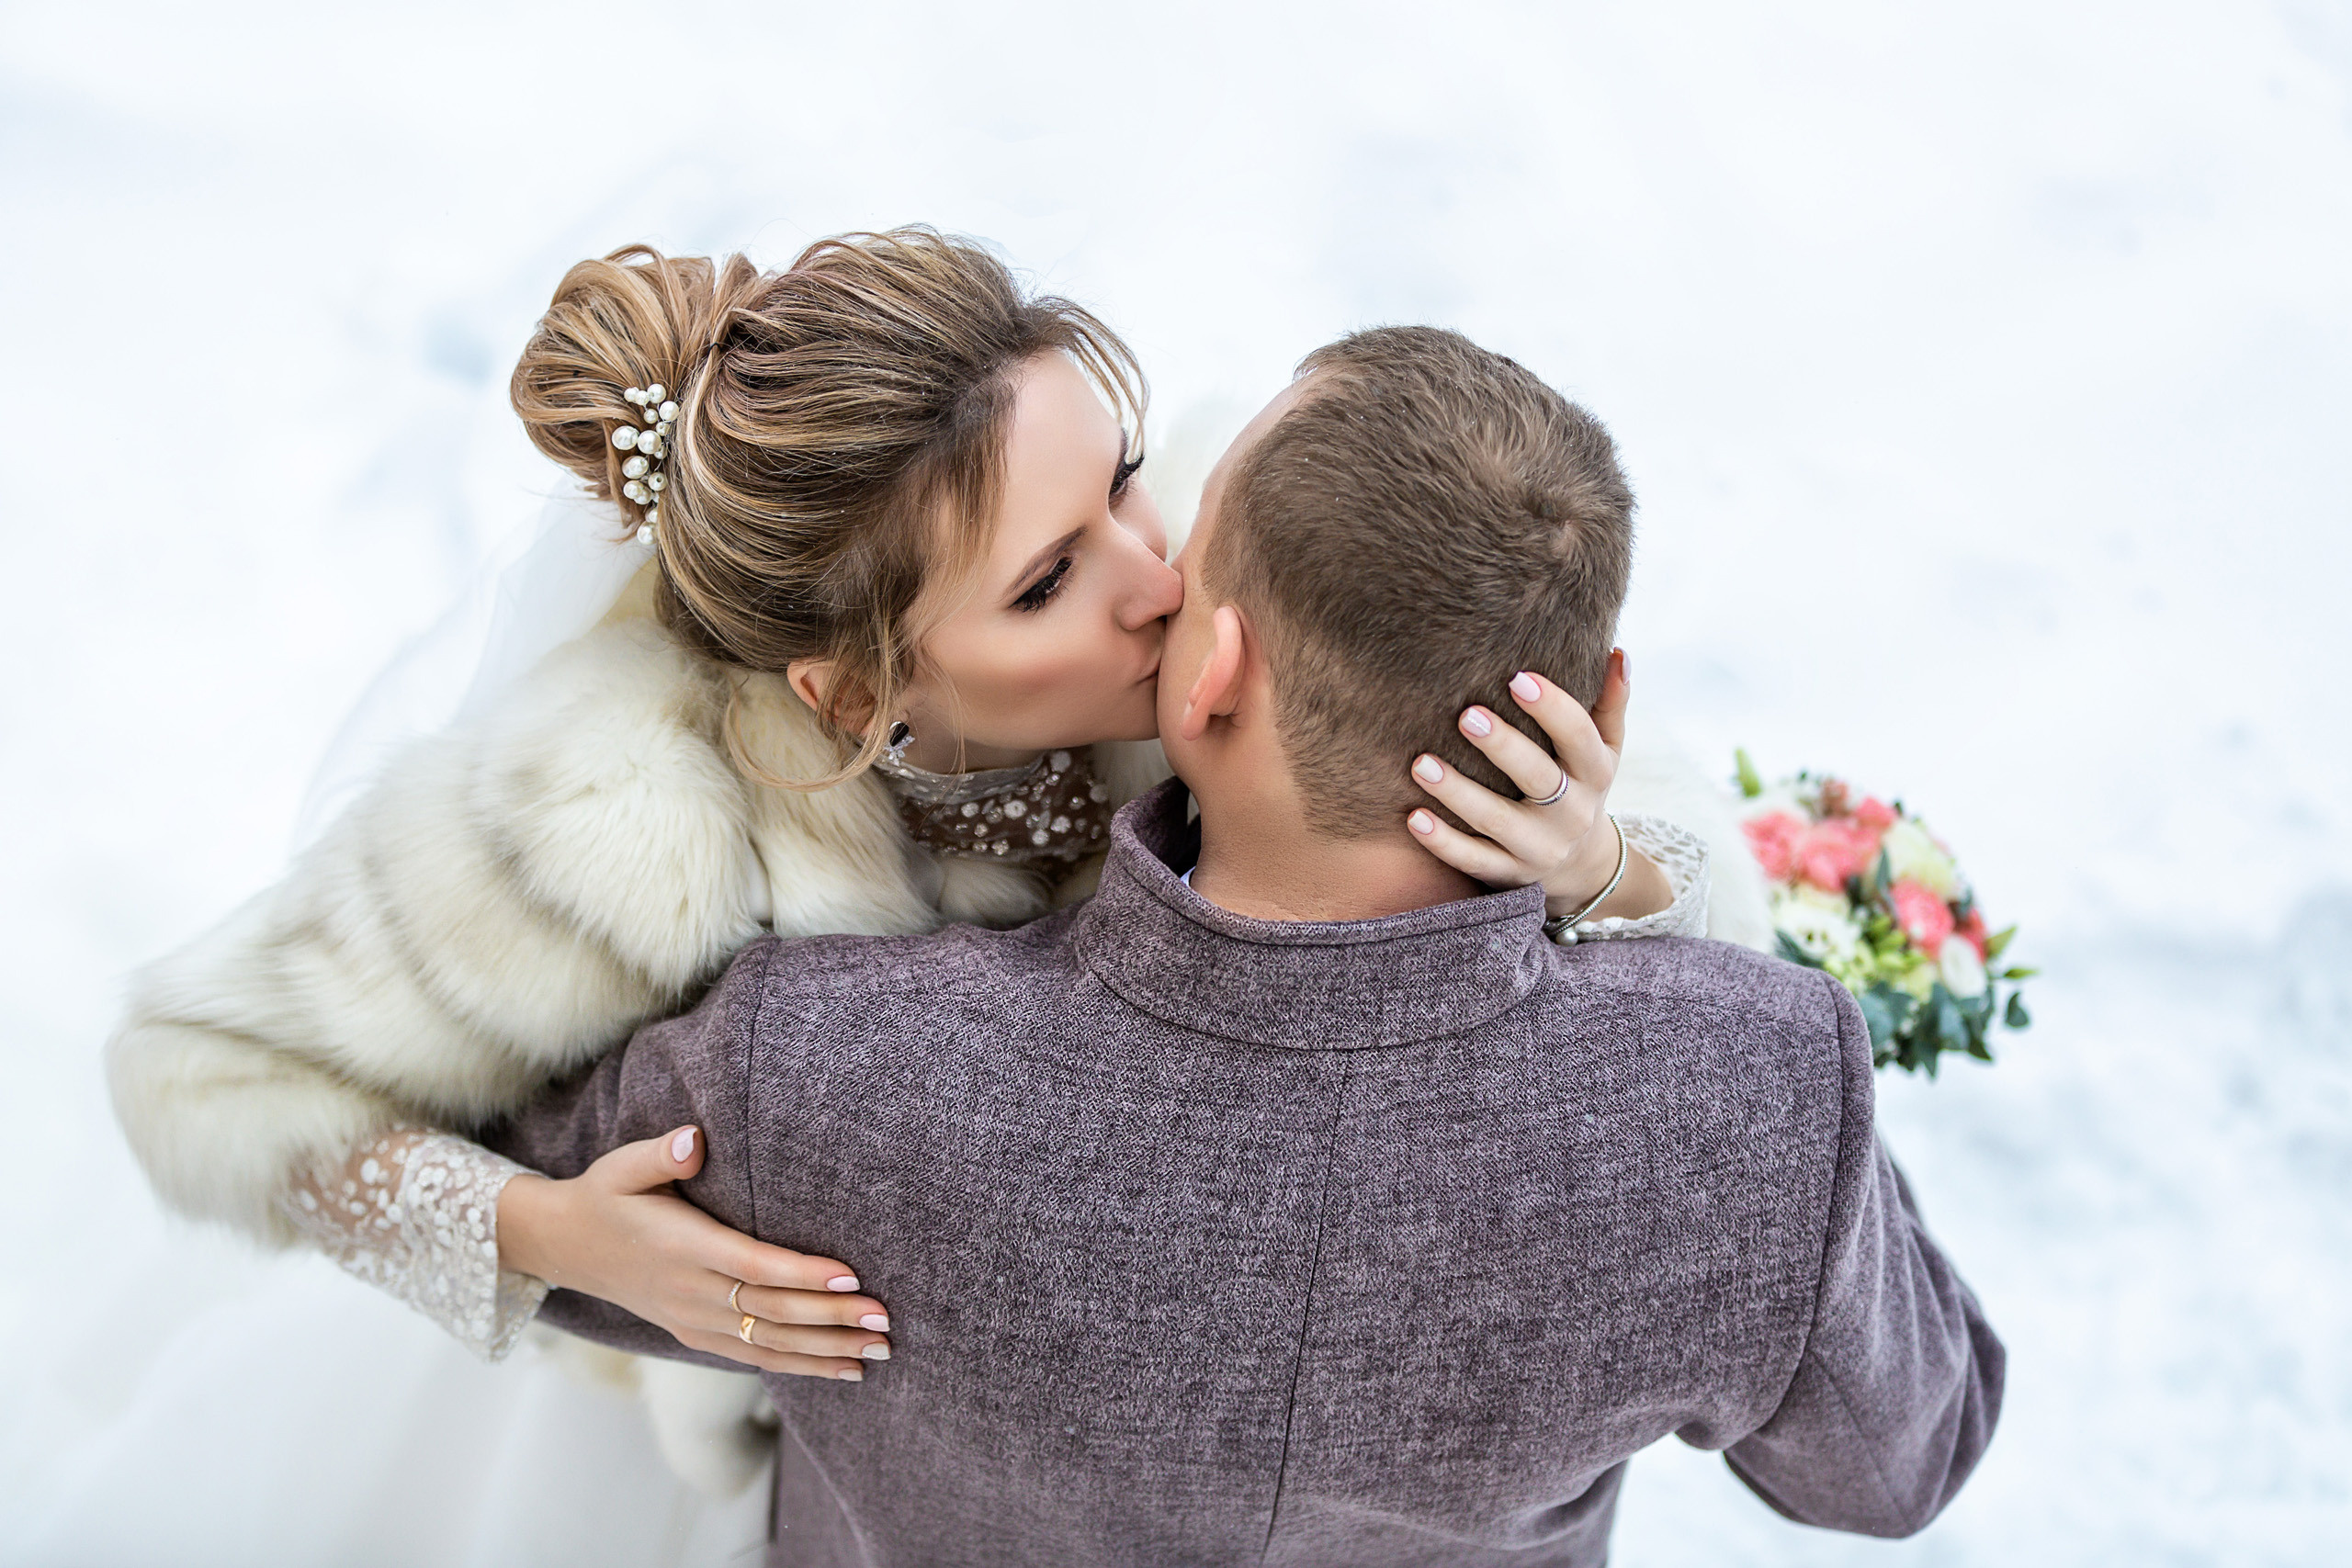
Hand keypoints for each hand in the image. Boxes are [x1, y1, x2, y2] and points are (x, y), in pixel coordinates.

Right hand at [497, 1127, 889, 1380]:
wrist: (565, 1246)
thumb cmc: (607, 1196)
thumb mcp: (623, 1166)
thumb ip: (663, 1153)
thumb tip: (694, 1139)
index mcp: (682, 1247)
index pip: (752, 1266)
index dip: (802, 1275)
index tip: (851, 1277)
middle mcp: (691, 1292)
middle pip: (772, 1311)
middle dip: (832, 1319)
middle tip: (884, 1321)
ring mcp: (694, 1320)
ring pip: (769, 1343)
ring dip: (827, 1350)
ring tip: (879, 1351)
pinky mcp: (697, 1334)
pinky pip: (755, 1358)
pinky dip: (801, 1366)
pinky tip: (843, 1370)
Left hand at [1404, 650, 1668, 921]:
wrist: (1583, 866)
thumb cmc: (1582, 785)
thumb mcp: (1606, 749)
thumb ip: (1610, 702)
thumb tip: (1616, 651)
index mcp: (1595, 773)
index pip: (1579, 737)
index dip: (1552, 708)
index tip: (1517, 678)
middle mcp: (1571, 813)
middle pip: (1539, 778)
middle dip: (1503, 748)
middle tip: (1466, 716)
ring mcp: (1538, 847)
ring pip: (1497, 821)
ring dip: (1458, 793)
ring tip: (1420, 763)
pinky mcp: (1508, 873)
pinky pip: (1473, 861)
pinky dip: (1443, 842)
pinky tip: (1413, 817)